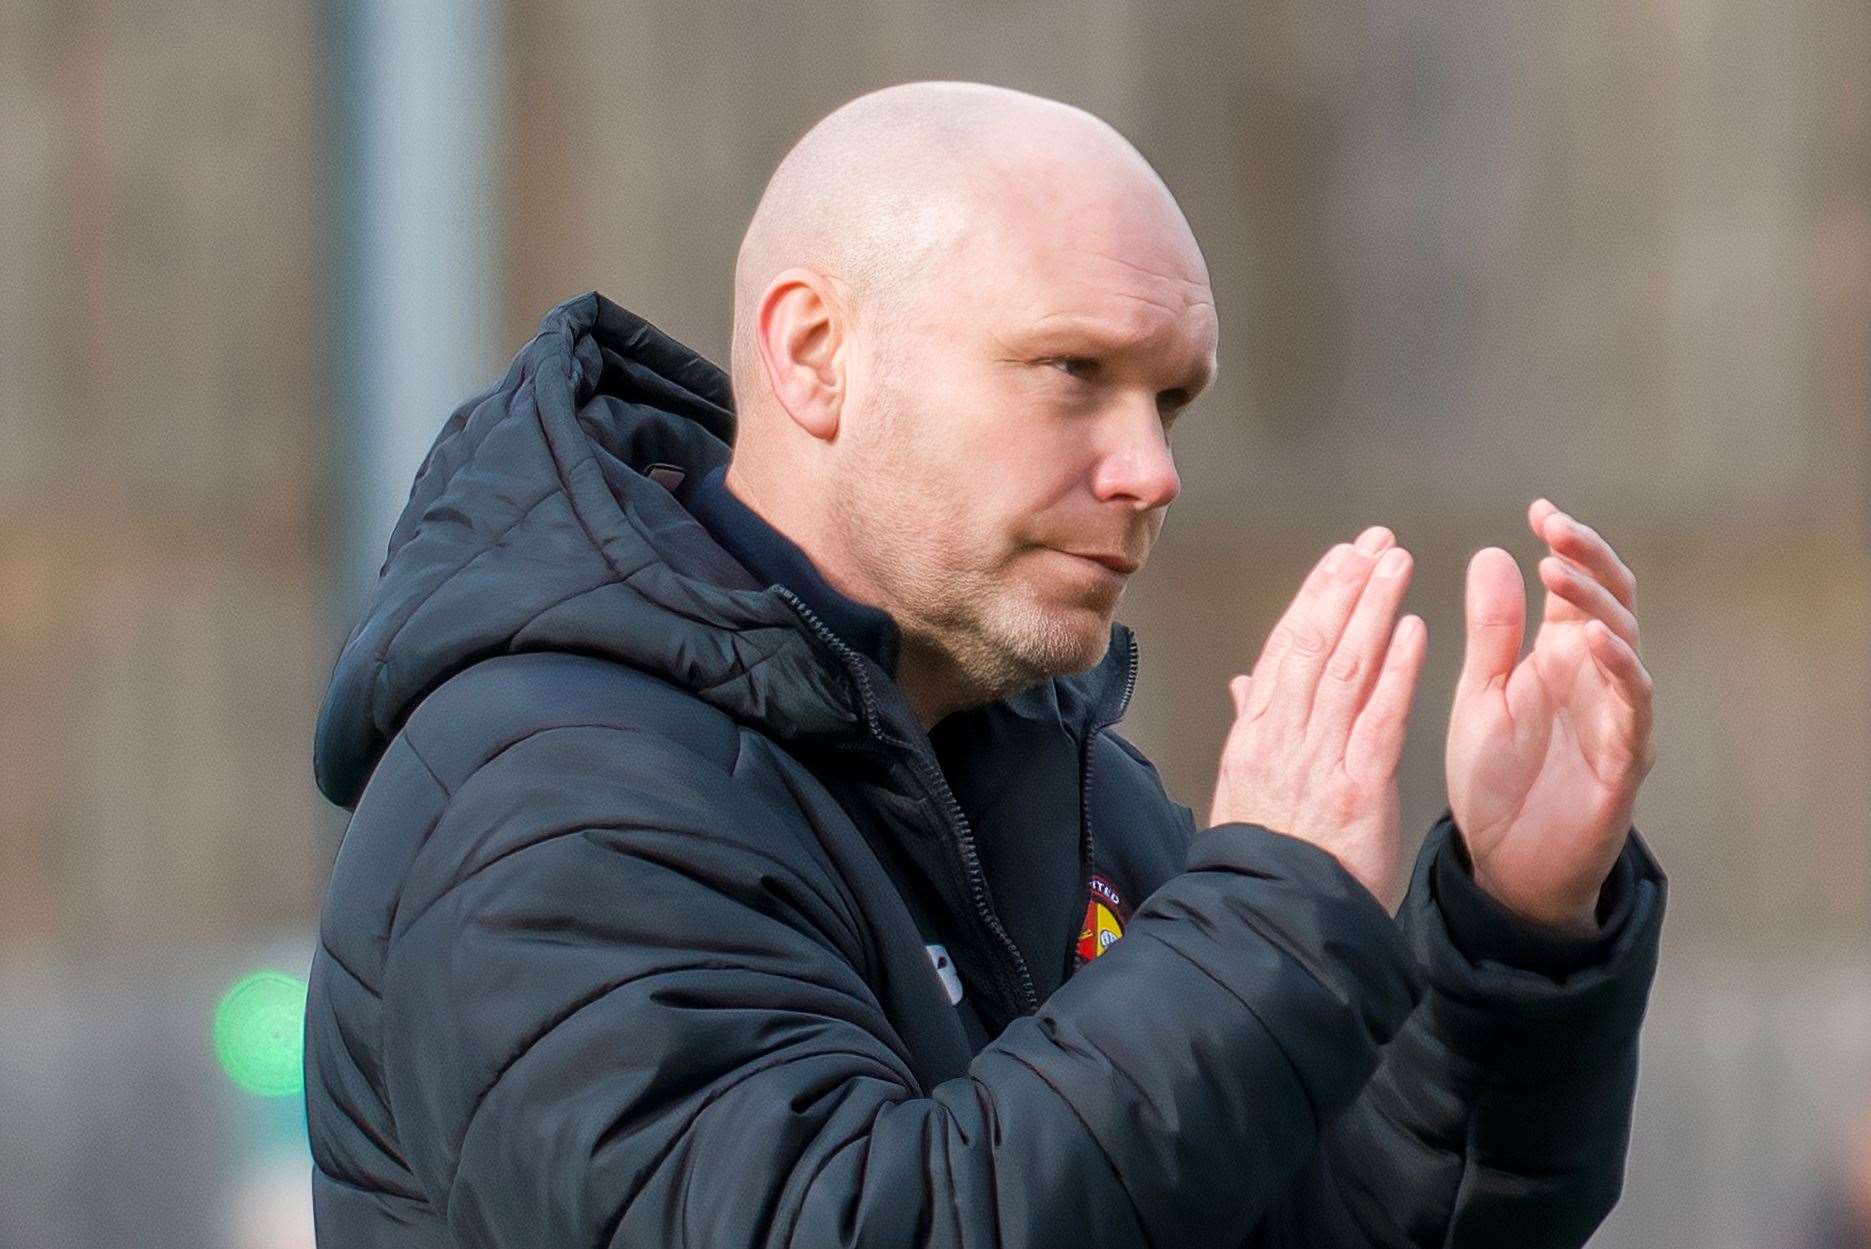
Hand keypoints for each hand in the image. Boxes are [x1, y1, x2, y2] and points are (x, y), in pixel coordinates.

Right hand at [1209, 526, 1428, 910]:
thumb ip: (1251, 726)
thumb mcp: (1243, 787)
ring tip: (1397, 563)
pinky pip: (1378, 716)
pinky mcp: (1358, 786)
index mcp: (1256, 734)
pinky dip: (1395, 669)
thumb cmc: (1264, 858)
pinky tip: (1412, 628)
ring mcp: (1318, 759)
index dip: (1314, 596)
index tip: (1340, 557)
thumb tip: (1246, 682)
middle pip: (1314, 643)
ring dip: (1373, 608)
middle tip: (1375, 541)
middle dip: (1346, 585)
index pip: (1286, 647)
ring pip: (1346, 666)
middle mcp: (1283, 736)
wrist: (1272, 917)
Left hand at [1446, 500, 1656, 934]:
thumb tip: (1493, 553)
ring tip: (1557, 571)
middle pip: (1610, 601)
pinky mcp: (1624, 759)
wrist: (1504, 866)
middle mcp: (1595, 677)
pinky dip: (1620, 669)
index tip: (1539, 510)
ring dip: (1596, 604)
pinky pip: (1633, 706)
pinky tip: (1595, 641)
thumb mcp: (1481, 692)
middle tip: (1554, 527)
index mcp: (1558, 656)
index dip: (1567, 544)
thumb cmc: (1496, 778)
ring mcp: (1615, 715)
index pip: (1575, 586)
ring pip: (1627, 643)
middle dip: (1587, 559)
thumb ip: (1491, 630)